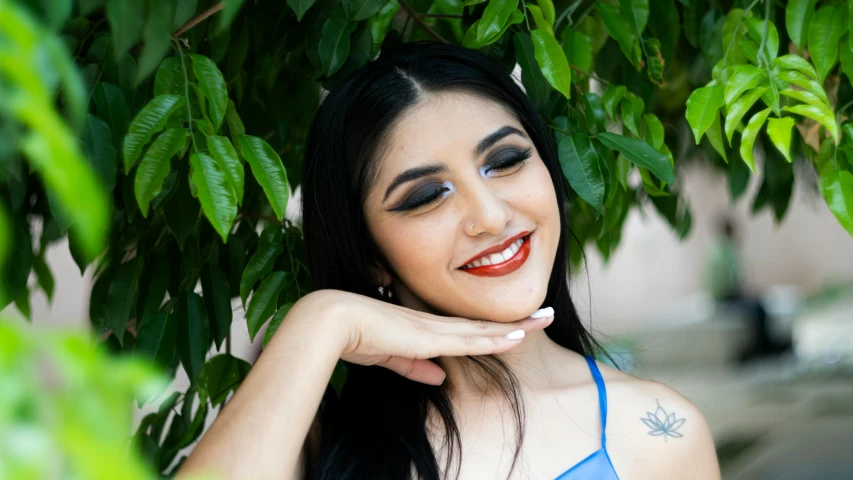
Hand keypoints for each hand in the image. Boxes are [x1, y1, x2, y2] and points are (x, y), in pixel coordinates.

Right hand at [297, 289, 554, 385]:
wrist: (334, 322)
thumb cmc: (356, 335)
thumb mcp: (391, 357)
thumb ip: (414, 366)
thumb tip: (438, 377)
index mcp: (428, 328)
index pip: (471, 328)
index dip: (497, 327)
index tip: (522, 324)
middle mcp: (437, 324)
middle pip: (487, 324)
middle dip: (519, 320)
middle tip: (547, 314)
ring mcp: (435, 328)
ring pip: (485, 328)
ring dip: (518, 326)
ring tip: (545, 319)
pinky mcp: (430, 336)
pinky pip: (470, 338)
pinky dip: (495, 337)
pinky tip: (517, 335)